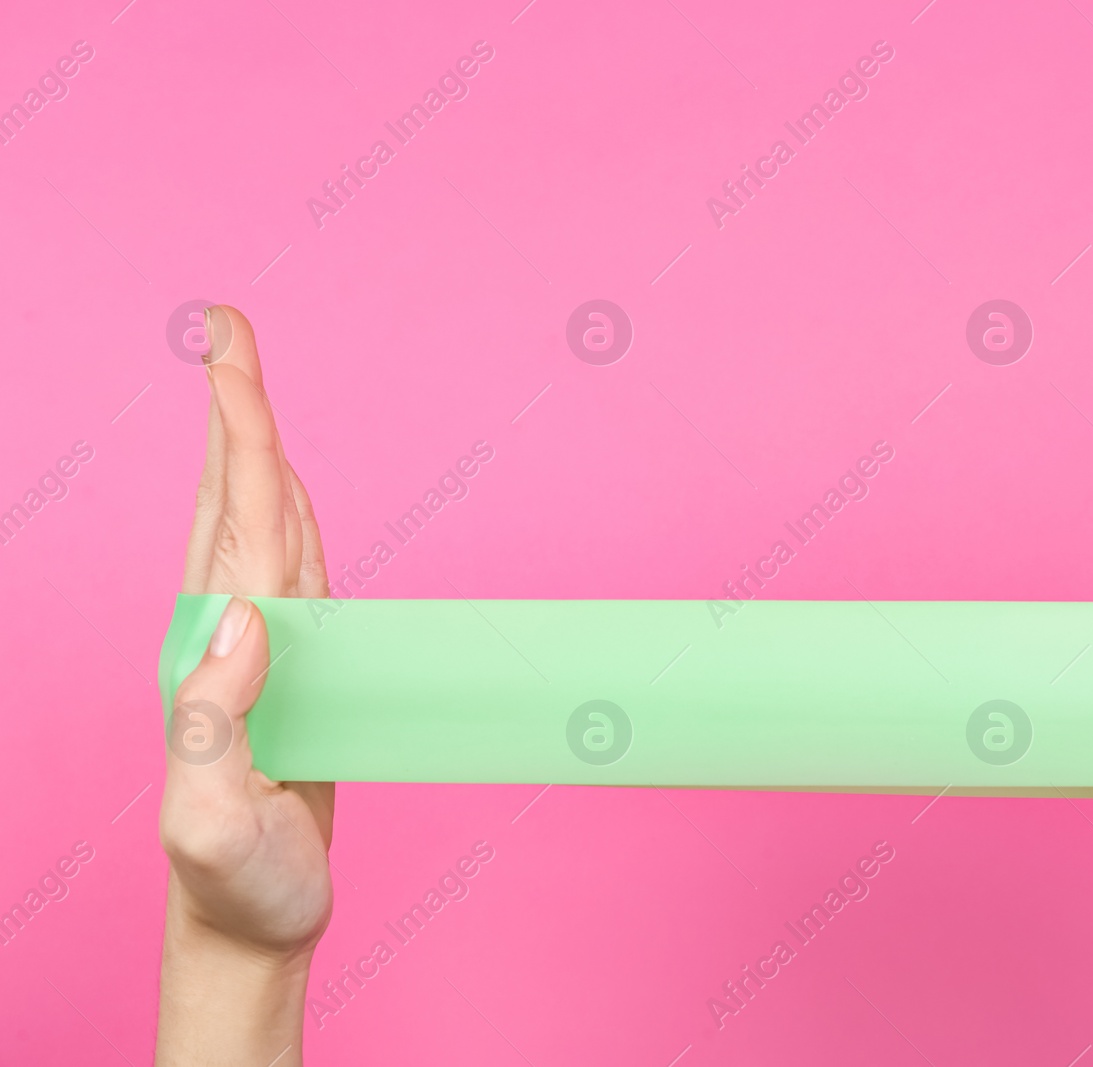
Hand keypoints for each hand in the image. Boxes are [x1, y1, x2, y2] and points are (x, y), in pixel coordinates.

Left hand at [156, 306, 331, 1065]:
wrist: (252, 922)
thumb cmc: (235, 882)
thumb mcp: (209, 817)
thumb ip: (211, 724)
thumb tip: (242, 618)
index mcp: (210, 651)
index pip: (232, 519)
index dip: (234, 429)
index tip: (223, 346)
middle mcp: (227, 635)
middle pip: (236, 499)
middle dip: (235, 410)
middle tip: (230, 330)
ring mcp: (259, 651)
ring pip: (262, 526)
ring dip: (258, 451)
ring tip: (249, 389)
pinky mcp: (295, 671)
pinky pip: (297, 573)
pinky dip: (294, 516)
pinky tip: (292, 498)